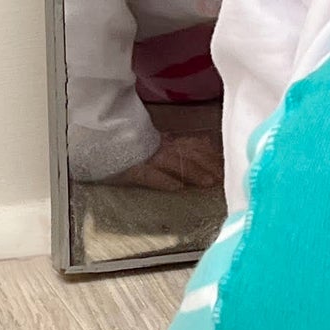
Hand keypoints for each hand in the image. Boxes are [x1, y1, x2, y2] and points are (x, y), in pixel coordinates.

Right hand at [107, 132, 223, 191]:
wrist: (103, 141)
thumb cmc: (133, 147)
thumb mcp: (159, 143)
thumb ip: (180, 145)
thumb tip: (208, 146)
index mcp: (168, 141)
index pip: (194, 146)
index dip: (211, 156)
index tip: (227, 166)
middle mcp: (160, 147)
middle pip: (189, 154)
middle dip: (207, 166)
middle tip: (223, 178)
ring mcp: (147, 157)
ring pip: (174, 163)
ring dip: (192, 172)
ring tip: (207, 183)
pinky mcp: (134, 169)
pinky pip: (150, 174)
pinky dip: (164, 180)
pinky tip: (176, 188)